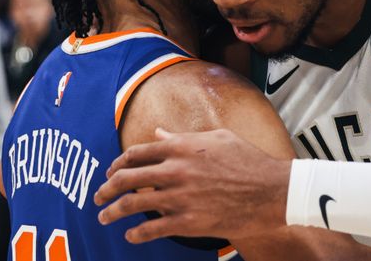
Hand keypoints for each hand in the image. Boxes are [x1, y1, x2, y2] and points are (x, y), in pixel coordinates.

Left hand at [94, 128, 290, 242]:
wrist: (271, 190)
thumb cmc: (248, 160)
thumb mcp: (217, 138)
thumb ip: (183, 137)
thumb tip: (159, 134)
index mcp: (182, 147)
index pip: (137, 153)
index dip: (119, 162)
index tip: (112, 170)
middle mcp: (175, 170)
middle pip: (128, 178)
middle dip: (107, 187)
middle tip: (99, 194)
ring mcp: (180, 197)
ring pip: (133, 205)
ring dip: (112, 211)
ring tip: (103, 216)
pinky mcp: (188, 222)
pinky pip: (152, 229)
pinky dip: (136, 233)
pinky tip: (130, 235)